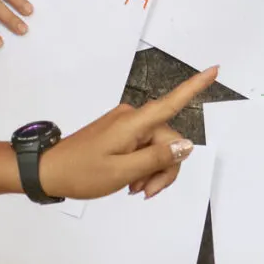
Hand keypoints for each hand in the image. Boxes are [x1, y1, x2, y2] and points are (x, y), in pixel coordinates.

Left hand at [42, 64, 217, 199]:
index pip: (171, 103)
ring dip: (153, 171)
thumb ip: (157, 158)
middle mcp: (132, 118)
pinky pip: (144, 148)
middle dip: (164, 168)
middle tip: (146, 193)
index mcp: (133, 124)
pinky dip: (142, 166)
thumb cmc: (81, 172)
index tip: (214, 70)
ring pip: (158, 148)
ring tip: (135, 190)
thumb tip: (187, 145)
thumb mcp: (122, 172)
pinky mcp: (120, 133)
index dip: (194, 87)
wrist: (48, 171)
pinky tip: (132, 182)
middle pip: (169, 141)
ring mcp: (125, 125)